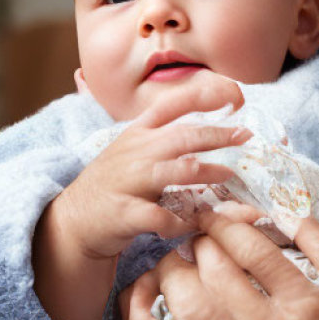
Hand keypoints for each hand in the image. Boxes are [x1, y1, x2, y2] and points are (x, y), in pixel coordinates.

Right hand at [33, 72, 249, 319]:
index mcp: (139, 133)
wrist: (73, 221)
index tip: (236, 96)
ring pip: (174, 170)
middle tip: (244, 137)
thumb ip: (166, 141)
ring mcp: (128, 181)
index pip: (172, 104)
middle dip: (217, 135)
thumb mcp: (134, 152)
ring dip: (206, 172)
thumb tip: (212, 133)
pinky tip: (194, 223)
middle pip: (182, 136)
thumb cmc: (115, 185)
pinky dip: (180, 220)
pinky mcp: (124, 212)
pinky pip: (159, 216)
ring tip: (228, 175)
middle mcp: (135, 152)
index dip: (205, 96)